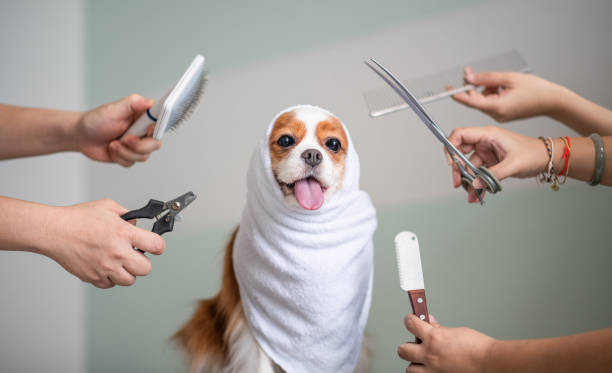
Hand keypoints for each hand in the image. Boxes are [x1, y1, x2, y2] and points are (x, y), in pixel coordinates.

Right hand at [44, 199, 164, 287]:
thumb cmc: (78, 219)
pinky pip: (111, 284)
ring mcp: (105, 268)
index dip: (159, 246)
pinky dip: (110, 278)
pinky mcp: (94, 278)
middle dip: (143, 262)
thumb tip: (137, 225)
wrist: (54, 232)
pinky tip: (105, 266)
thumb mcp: (108, 207)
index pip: (156, 245)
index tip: (156, 246)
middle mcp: (117, 253)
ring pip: (129, 280)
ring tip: (119, 261)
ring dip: (128, 272)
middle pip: (146, 269)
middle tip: (135, 255)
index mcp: (123, 234)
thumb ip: (127, 215)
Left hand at [75, 94, 160, 166]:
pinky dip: (119, 157)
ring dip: (125, 152)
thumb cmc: (96, 120)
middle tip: (125, 139)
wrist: (82, 136)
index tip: (148, 130)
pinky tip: (112, 149)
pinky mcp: (130, 156)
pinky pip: (132, 162)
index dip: (157, 128)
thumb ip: (133, 103)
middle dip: (138, 145)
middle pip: (155, 144)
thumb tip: (149, 102)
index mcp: (143, 117)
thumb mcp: (114, 108)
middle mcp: (143, 131)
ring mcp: (137, 145)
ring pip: (143, 155)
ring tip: (113, 144)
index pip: (161, 122)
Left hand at [398, 314, 494, 372]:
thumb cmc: (478, 347)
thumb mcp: (456, 331)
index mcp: (434, 338)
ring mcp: (433, 370)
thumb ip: (439, 329)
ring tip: (424, 360)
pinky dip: (426, 372)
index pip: (410, 324)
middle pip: (402, 350)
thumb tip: (430, 324)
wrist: (490, 363)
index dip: (409, 320)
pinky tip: (433, 369)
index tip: (409, 320)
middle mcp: (430, 355)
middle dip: (407, 345)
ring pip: (410, 368)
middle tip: (415, 344)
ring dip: (415, 363)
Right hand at [445, 126, 546, 202]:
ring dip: (468, 180)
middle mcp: (484, 142)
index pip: (460, 135)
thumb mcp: (513, 164)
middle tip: (458, 183)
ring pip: (468, 166)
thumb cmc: (533, 153)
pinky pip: (478, 173)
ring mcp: (486, 152)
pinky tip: (477, 193)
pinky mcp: (490, 162)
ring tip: (471, 194)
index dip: (451, 146)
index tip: (452, 163)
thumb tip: (475, 183)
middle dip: (458, 169)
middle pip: (460, 152)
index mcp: (488, 134)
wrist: (545, 159)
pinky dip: (476, 183)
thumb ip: (492, 175)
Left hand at [450, 67, 564, 122]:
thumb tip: (468, 78)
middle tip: (471, 72)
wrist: (553, 101)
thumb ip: (486, 78)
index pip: (471, 101)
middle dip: (473, 86)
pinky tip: (505, 87)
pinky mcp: (503, 114)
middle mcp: (496, 114)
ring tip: (502, 82)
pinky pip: (491, 102)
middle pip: (476, 99)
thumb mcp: (508, 78)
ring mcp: (499, 115)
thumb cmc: (536, 89)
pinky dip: (493, 93)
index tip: (447, 89)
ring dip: (486, 88)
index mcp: (497, 107)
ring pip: (483, 100)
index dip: (457, 94)